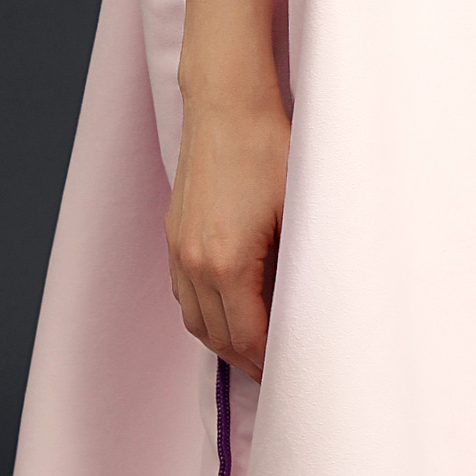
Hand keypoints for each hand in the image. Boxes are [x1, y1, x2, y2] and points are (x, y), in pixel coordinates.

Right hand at [165, 80, 286, 379]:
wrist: (226, 104)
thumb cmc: (269, 150)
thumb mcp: (296, 212)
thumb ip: (294, 268)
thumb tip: (302, 308)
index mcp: (227, 264)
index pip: (247, 336)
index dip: (269, 360)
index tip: (291, 370)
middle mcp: (194, 263)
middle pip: (217, 336)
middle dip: (246, 359)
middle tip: (276, 370)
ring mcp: (178, 248)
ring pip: (194, 319)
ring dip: (222, 339)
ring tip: (253, 347)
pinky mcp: (173, 233)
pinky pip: (183, 293)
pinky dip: (204, 312)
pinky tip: (229, 309)